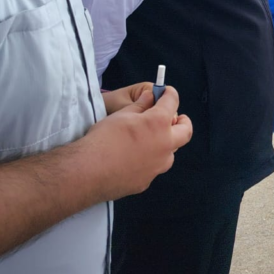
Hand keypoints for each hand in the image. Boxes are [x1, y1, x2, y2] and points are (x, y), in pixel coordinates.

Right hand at [82, 85, 192, 200]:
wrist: (88, 172)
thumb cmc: (104, 138)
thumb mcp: (122, 114)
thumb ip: (140, 105)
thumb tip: (150, 96)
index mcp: (159, 124)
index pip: (172, 102)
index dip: (170, 94)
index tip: (167, 92)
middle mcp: (165, 145)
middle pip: (185, 132)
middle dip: (183, 122)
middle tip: (175, 118)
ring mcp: (158, 166)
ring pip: (170, 152)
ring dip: (166, 144)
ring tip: (150, 139)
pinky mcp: (147, 181)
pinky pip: (154, 167)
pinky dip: (149, 160)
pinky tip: (132, 158)